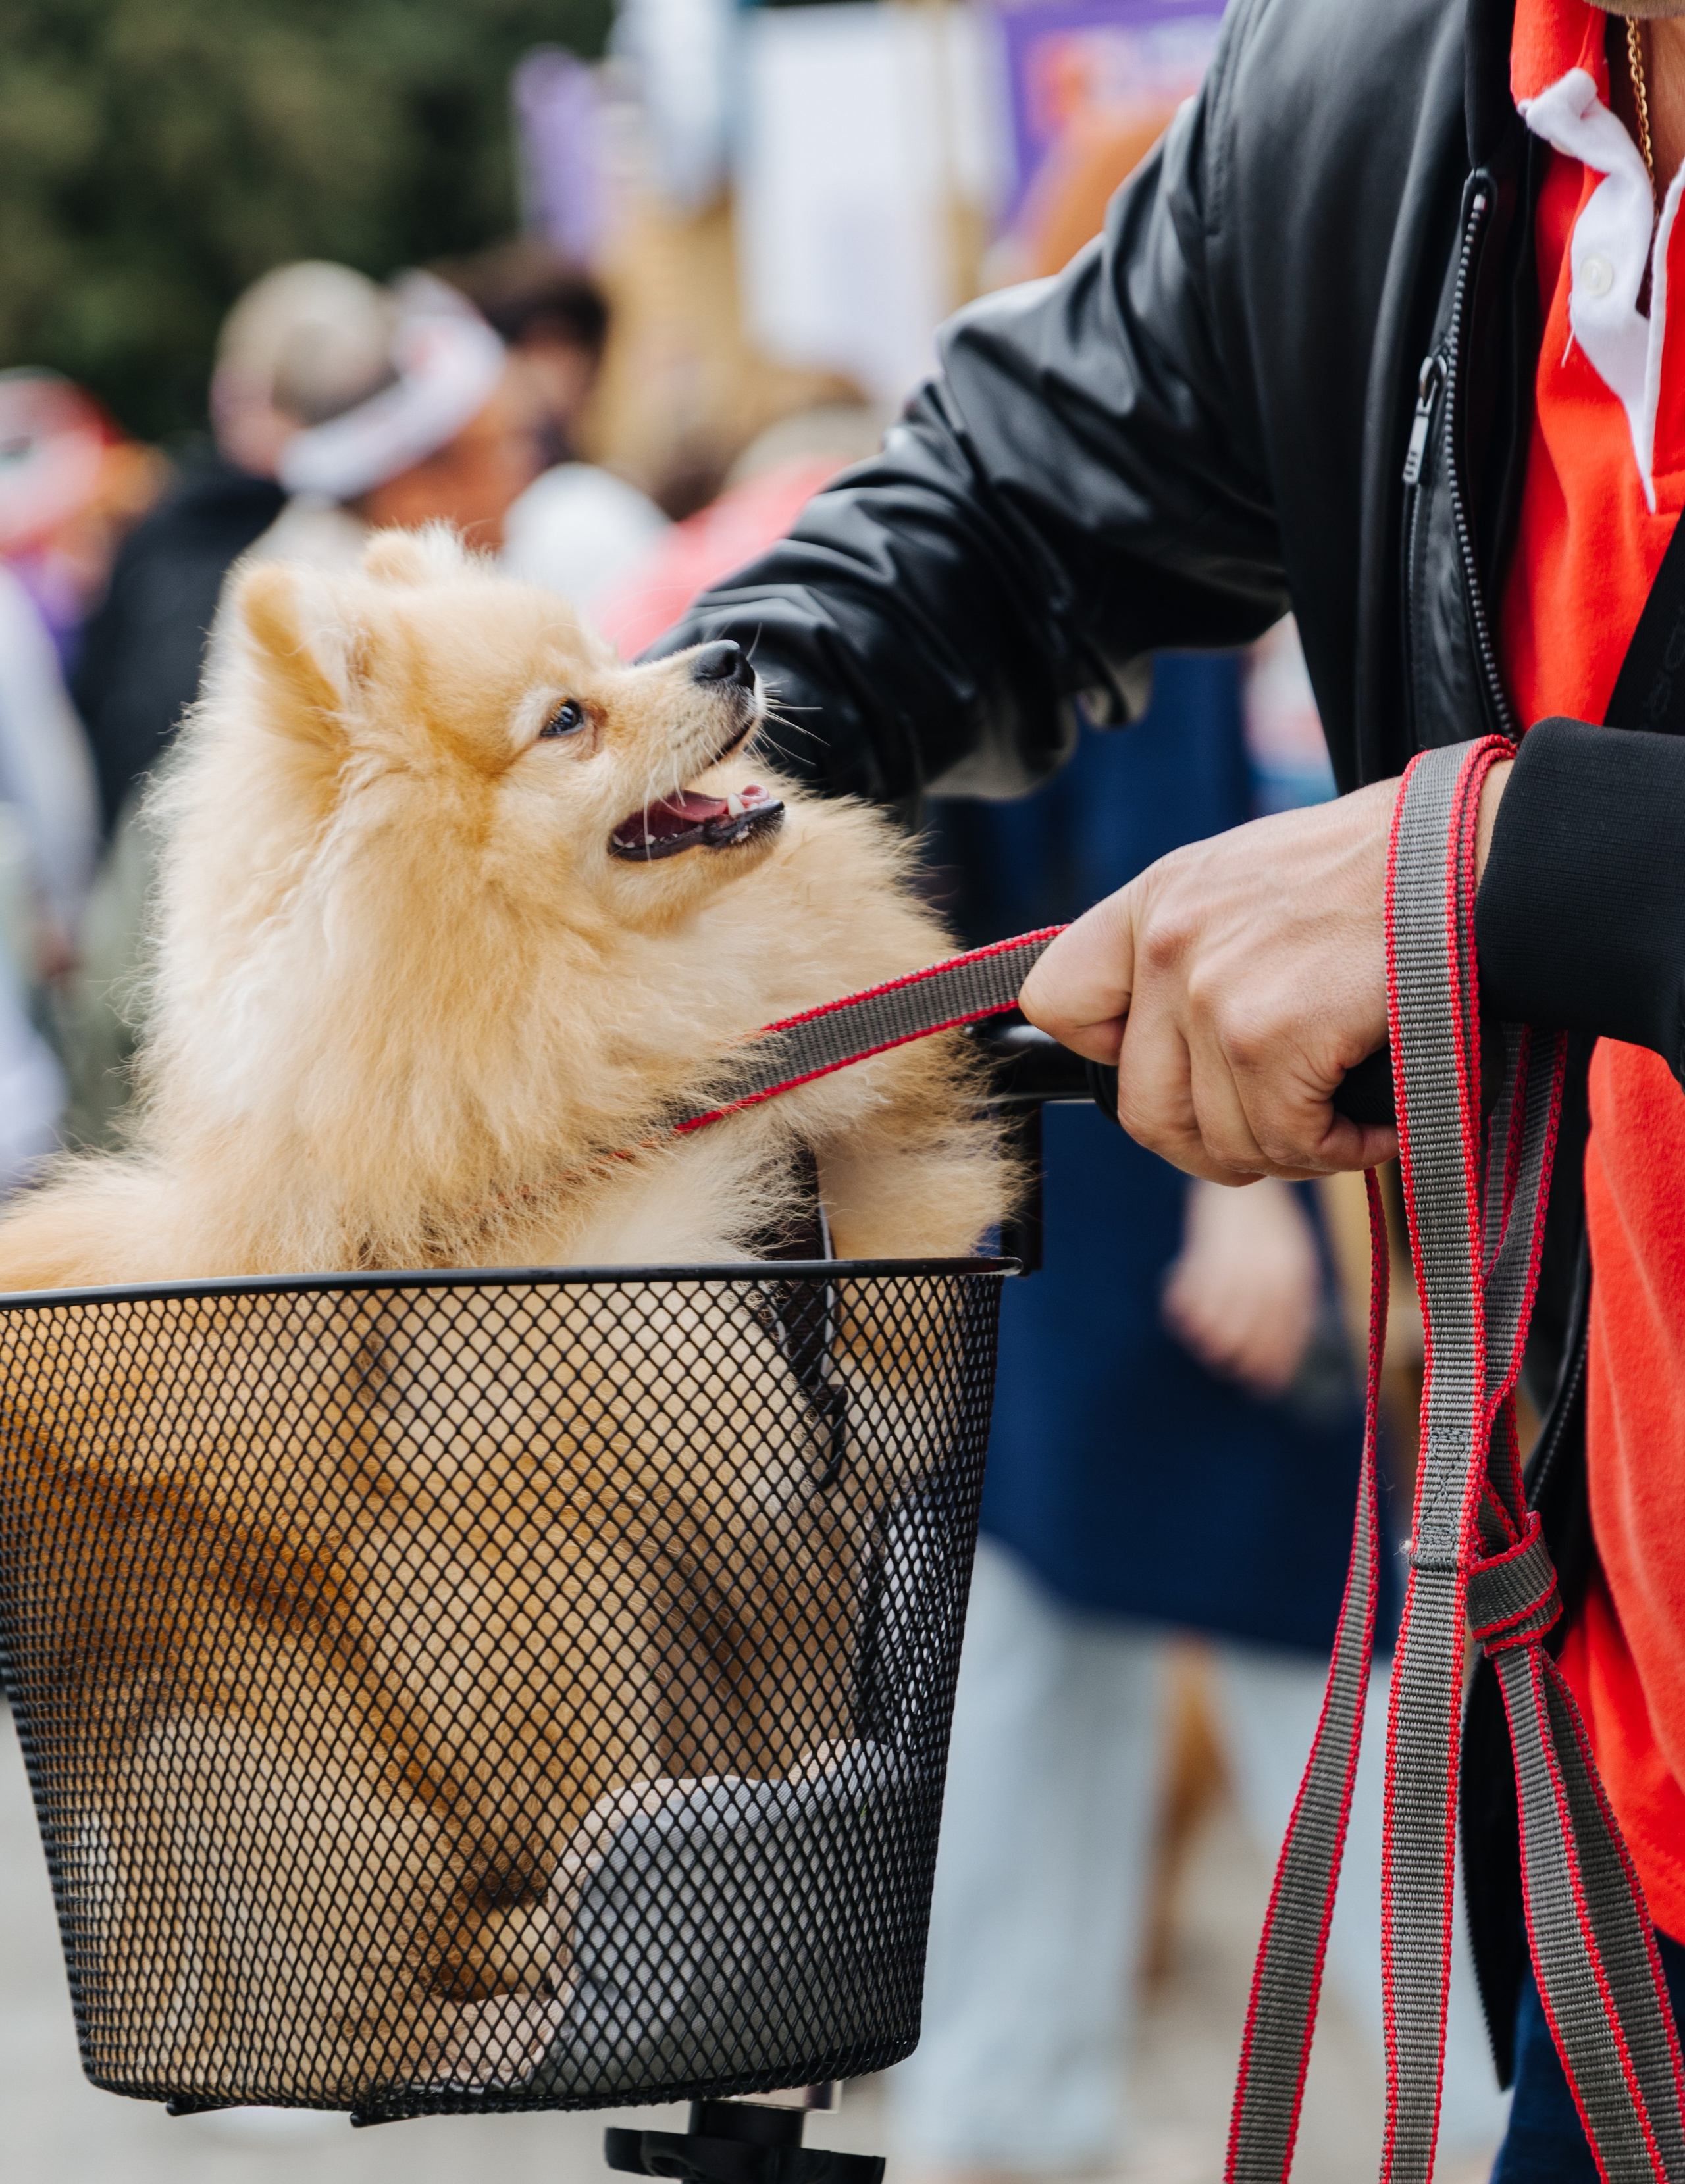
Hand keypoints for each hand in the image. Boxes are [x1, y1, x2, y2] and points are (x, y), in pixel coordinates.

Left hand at [1019, 763, 1509, 1182]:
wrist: (1472, 853)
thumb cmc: (1382, 871)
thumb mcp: (1250, 882)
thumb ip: (1195, 950)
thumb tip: (1171, 1049)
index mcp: (1154, 899)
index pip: (1057, 1003)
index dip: (1112, 1058)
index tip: (1178, 1070)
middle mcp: (1166, 942)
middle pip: (1142, 1109)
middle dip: (1212, 1144)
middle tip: (1277, 1136)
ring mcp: (1210, 991)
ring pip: (1218, 1140)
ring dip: (1288, 1152)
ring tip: (1343, 1122)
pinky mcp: (1268, 1036)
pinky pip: (1286, 1144)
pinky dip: (1340, 1152)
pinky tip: (1377, 1125)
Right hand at [1162, 1177, 1320, 1397]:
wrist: (1241, 1179)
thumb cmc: (1268, 1228)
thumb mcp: (1291, 1261)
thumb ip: (1289, 1306)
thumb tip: (1277, 1365)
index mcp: (1294, 1274)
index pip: (1283, 1336)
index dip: (1271, 1367)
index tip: (1260, 1390)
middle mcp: (1265, 1271)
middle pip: (1244, 1339)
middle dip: (1235, 1359)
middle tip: (1226, 1362)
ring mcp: (1231, 1261)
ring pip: (1212, 1325)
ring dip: (1206, 1337)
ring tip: (1204, 1337)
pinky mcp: (1199, 1250)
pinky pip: (1185, 1301)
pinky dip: (1182, 1310)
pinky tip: (1183, 1305)